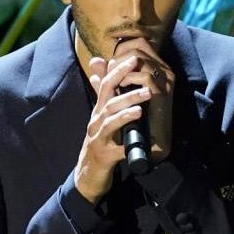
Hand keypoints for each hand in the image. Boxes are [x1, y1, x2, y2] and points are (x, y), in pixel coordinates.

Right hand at [74, 40, 175, 202]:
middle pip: (109, 101)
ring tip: (140, 108)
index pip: (107, 85)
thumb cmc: (100, 143)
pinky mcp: (103, 157)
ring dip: (126, 114)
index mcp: (99, 111)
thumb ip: (102, 92)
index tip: (134, 59)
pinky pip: (117, 150)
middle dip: (126, 90)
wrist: (87, 175)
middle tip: (146, 84)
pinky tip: (138, 143)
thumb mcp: (101, 116)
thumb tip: (99, 64)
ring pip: (110, 122)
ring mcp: (97, 139)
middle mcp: (95, 122)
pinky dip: (127, 146)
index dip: (119, 71)